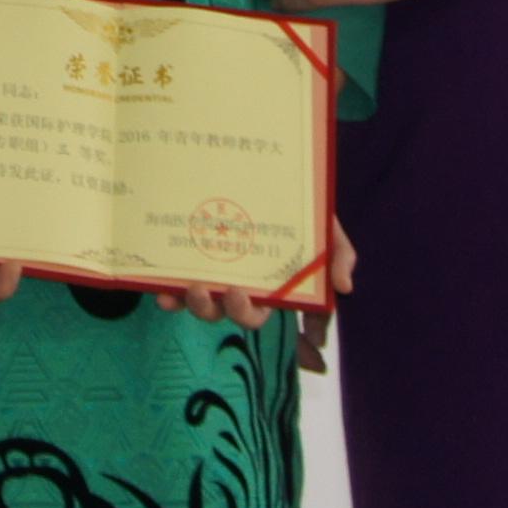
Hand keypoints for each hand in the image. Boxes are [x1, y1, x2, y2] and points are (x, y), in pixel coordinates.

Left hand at [152, 213, 359, 331]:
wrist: (258, 167)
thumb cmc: (293, 204)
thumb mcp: (323, 225)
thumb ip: (338, 253)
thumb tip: (344, 288)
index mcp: (277, 284)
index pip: (295, 317)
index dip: (303, 340)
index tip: (310, 340)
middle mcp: (246, 285)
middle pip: (244, 314)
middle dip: (239, 311)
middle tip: (235, 292)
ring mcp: (214, 276)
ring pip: (208, 306)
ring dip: (200, 307)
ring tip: (195, 289)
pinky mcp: (186, 263)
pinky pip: (175, 288)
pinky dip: (169, 296)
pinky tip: (163, 294)